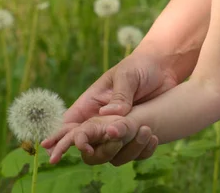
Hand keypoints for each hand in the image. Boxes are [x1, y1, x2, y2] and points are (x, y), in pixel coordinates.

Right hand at [41, 50, 178, 164]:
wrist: (165, 68)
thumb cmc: (140, 66)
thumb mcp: (127, 76)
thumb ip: (119, 95)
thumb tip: (107, 114)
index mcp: (91, 103)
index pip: (70, 124)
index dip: (59, 139)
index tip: (54, 151)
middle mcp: (102, 120)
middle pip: (87, 144)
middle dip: (90, 151)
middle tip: (97, 149)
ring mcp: (120, 129)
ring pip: (111, 151)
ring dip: (122, 148)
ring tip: (139, 133)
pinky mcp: (137, 134)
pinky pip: (135, 151)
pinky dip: (142, 150)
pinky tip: (153, 139)